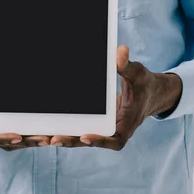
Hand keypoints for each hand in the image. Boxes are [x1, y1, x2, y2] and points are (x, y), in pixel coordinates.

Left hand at [50, 45, 181, 149]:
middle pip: (92, 141)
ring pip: (82, 139)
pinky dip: (66, 131)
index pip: (115, 140)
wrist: (149, 93)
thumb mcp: (138, 73)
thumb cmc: (143, 83)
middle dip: (72, 142)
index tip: (85, 137)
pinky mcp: (96, 124)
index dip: (100, 140)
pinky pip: (80, 130)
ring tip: (44, 137)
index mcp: (127, 122)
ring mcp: (105, 129)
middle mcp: (115, 130)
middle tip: (53, 139)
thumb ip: (127, 65)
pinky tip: (47, 129)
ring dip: (64, 139)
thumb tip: (120, 52)